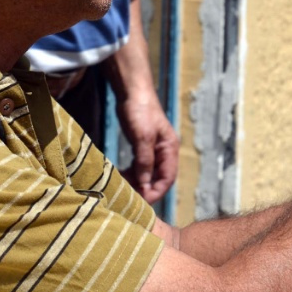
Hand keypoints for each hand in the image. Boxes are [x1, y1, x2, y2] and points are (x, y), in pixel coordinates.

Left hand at [117, 90, 178, 204]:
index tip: (142, 201)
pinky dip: (132, 173)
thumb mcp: (142, 137)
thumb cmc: (140, 111)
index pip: (168, 178)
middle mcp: (164, 151)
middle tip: (129, 197)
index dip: (156, 191)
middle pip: (158, 178)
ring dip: (137, 182)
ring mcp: (153, 149)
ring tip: (123, 187)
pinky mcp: (142, 146)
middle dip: (145, 189)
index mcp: (169, 149)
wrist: (132, 91)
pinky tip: (121, 175)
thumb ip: (144, 161)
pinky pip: (139, 166)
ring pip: (147, 173)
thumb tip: (144, 183)